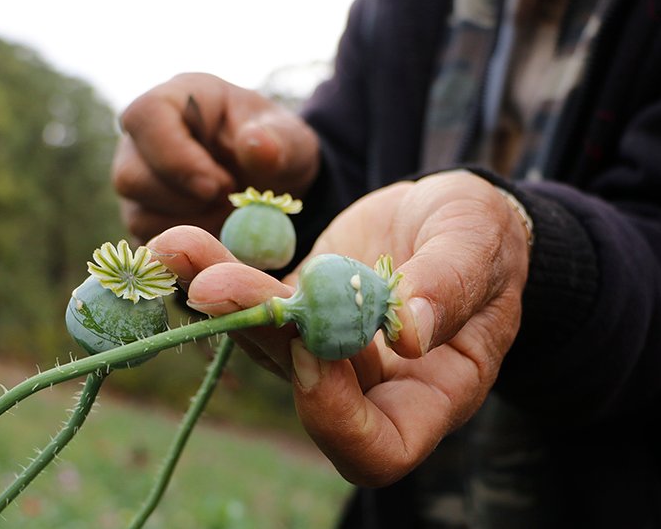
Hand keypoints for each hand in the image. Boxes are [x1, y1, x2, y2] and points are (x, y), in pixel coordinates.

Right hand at [114, 72, 319, 242]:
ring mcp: (139, 181)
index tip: (216, 186)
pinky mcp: (144, 219)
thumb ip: (279, 141)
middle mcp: (144, 140)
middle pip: (130, 176)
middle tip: (229, 199)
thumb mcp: (291, 140)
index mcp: (177, 99)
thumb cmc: (275, 148)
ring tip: (229, 212)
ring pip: (138, 215)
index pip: (145, 117)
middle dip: (185, 199)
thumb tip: (256, 145)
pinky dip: (188, 246)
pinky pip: (151, 243)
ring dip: (191, 225)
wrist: (274, 182)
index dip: (174, 157)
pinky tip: (218, 229)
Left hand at [149, 171, 530, 485]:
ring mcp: (328, 351)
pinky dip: (215, 274)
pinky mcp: (298, 312)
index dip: (336, 418)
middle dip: (256, 335)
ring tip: (175, 248)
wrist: (451, 214)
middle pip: (303, 388)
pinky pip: (253, 306)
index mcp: (431, 393)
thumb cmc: (485, 236)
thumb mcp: (480, 246)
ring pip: (264, 344)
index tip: (313, 348)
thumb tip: (412, 332)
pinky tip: (180, 243)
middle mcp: (371, 385)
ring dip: (218, 300)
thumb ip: (450, 286)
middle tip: (213, 285)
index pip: (379, 447)